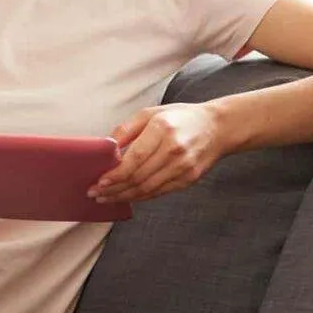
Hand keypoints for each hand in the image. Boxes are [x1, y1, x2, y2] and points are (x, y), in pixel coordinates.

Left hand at [90, 104, 226, 204]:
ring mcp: (184, 167)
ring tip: (106, 198)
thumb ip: (126, 130)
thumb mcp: (150, 113)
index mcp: (162, 130)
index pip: (135, 158)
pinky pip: (160, 192)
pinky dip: (141, 197)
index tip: (99, 181)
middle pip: (139, 177)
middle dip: (114, 188)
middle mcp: (174, 150)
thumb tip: (106, 148)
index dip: (116, 174)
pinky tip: (127, 196)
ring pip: (148, 188)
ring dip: (124, 196)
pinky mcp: (189, 179)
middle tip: (95, 193)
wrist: (218, 128)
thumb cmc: (180, 117)